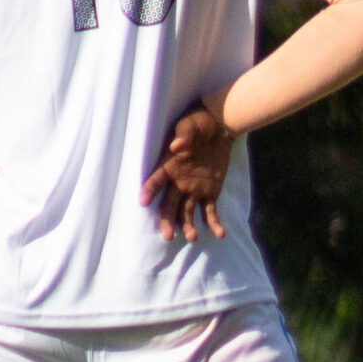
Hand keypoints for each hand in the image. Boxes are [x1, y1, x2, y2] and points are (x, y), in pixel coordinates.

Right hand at [140, 104, 235, 241]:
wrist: (219, 126)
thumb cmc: (199, 123)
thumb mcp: (191, 125)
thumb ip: (184, 135)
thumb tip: (177, 146)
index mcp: (169, 166)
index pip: (156, 180)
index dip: (149, 190)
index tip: (142, 201)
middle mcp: (178, 182)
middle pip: (169, 204)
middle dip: (166, 221)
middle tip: (167, 236)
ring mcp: (193, 189)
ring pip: (187, 212)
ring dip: (188, 226)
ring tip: (192, 238)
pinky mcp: (210, 193)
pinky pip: (210, 211)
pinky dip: (214, 223)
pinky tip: (220, 234)